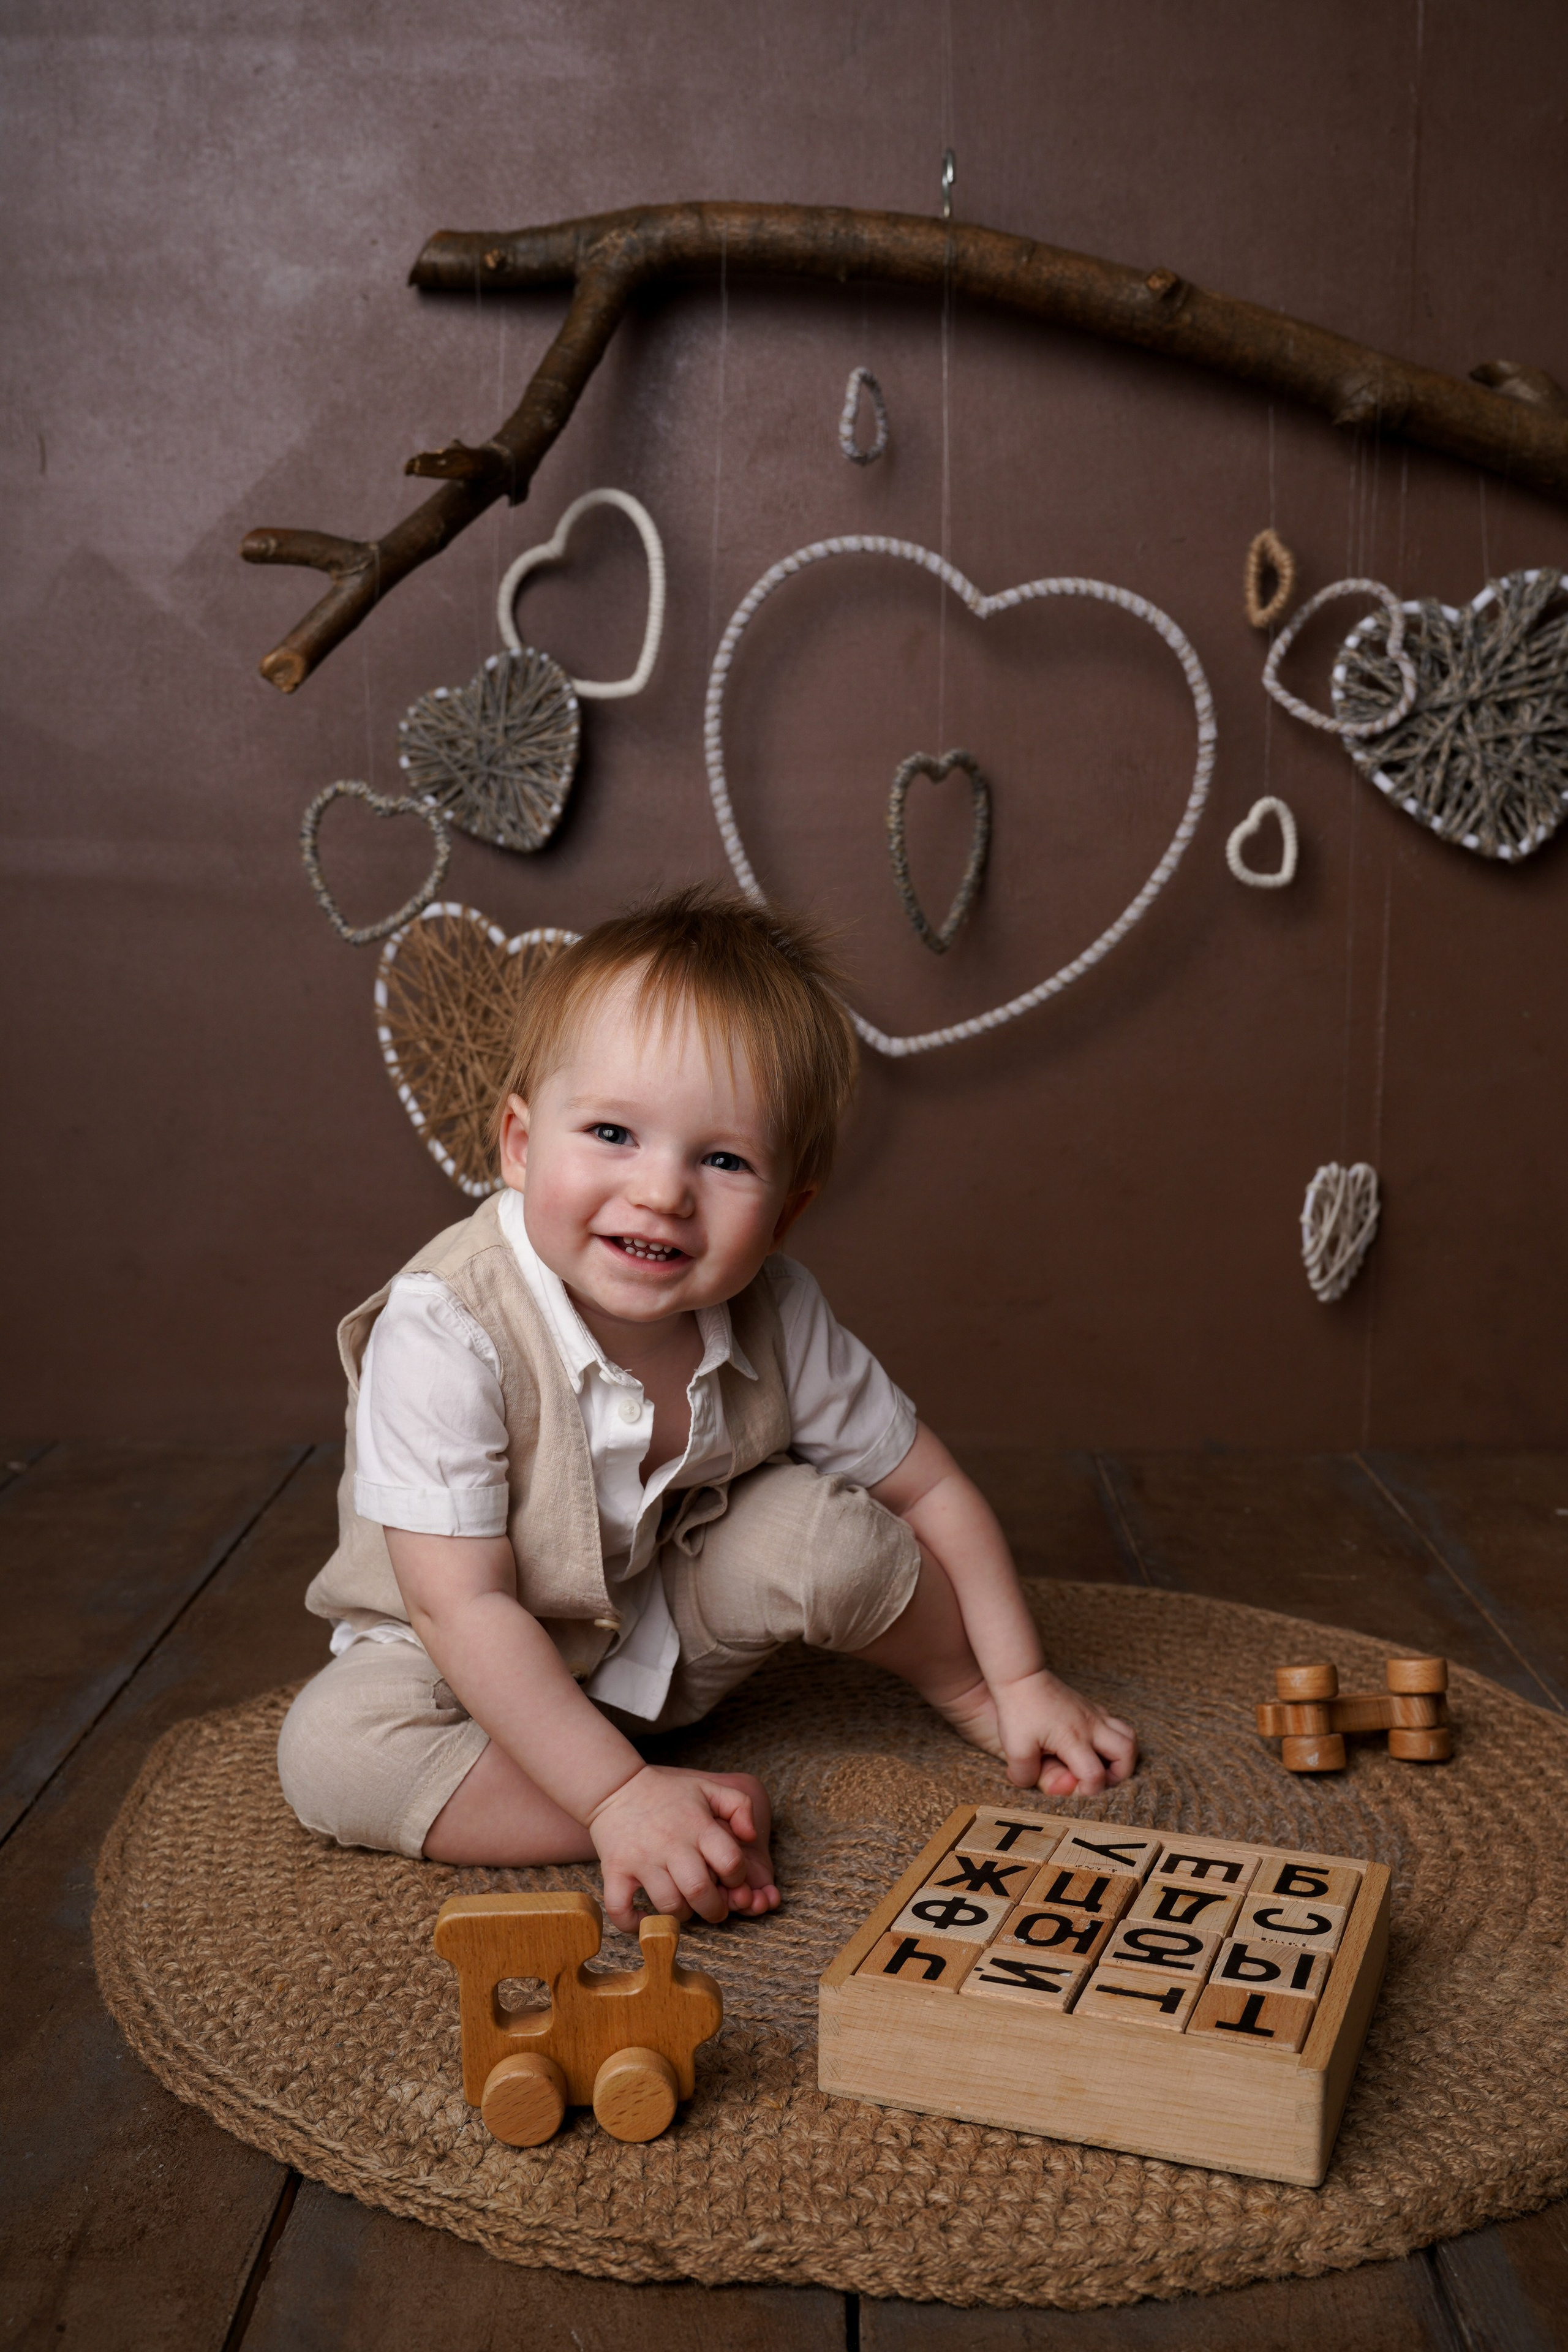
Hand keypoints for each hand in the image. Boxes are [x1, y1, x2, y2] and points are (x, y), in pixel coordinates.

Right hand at [586, 1763, 770, 1932]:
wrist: (616, 1787)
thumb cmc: (668, 1793)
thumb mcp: (709, 1788)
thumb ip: (740, 1805)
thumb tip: (752, 1837)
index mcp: (697, 1826)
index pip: (730, 1862)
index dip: (738, 1878)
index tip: (731, 1879)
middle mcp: (671, 1845)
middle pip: (700, 1892)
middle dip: (715, 1909)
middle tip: (715, 1909)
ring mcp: (641, 1860)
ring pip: (668, 1905)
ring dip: (682, 1916)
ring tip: (686, 1908)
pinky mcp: (615, 1871)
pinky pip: (621, 1910)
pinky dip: (634, 1923)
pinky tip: (645, 1919)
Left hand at [992, 1668, 1136, 1796]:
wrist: (1021, 1675)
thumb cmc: (1018, 1710)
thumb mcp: (1015, 1748)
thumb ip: (1027, 1775)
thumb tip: (1046, 1787)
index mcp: (1073, 1739)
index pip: (1096, 1775)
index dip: (1088, 1792)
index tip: (1073, 1790)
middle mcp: (1091, 1726)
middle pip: (1128, 1753)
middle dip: (1120, 1774)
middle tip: (1099, 1780)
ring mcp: (1094, 1714)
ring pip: (1129, 1736)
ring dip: (1122, 1756)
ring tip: (1102, 1765)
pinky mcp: (1091, 1707)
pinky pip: (1115, 1725)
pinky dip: (1112, 1740)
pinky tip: (1090, 1746)